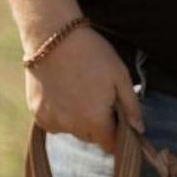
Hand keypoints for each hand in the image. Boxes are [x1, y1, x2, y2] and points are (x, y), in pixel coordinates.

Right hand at [26, 25, 142, 152]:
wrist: (51, 31)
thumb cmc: (91, 52)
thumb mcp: (121, 77)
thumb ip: (132, 107)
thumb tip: (139, 130)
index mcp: (96, 122)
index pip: (111, 145)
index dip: (116, 135)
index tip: (116, 121)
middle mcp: (73, 126)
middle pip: (92, 138)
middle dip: (98, 125)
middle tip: (96, 99)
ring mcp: (52, 120)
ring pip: (72, 131)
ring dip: (78, 120)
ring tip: (78, 93)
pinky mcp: (37, 112)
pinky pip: (54, 123)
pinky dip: (59, 114)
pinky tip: (61, 93)